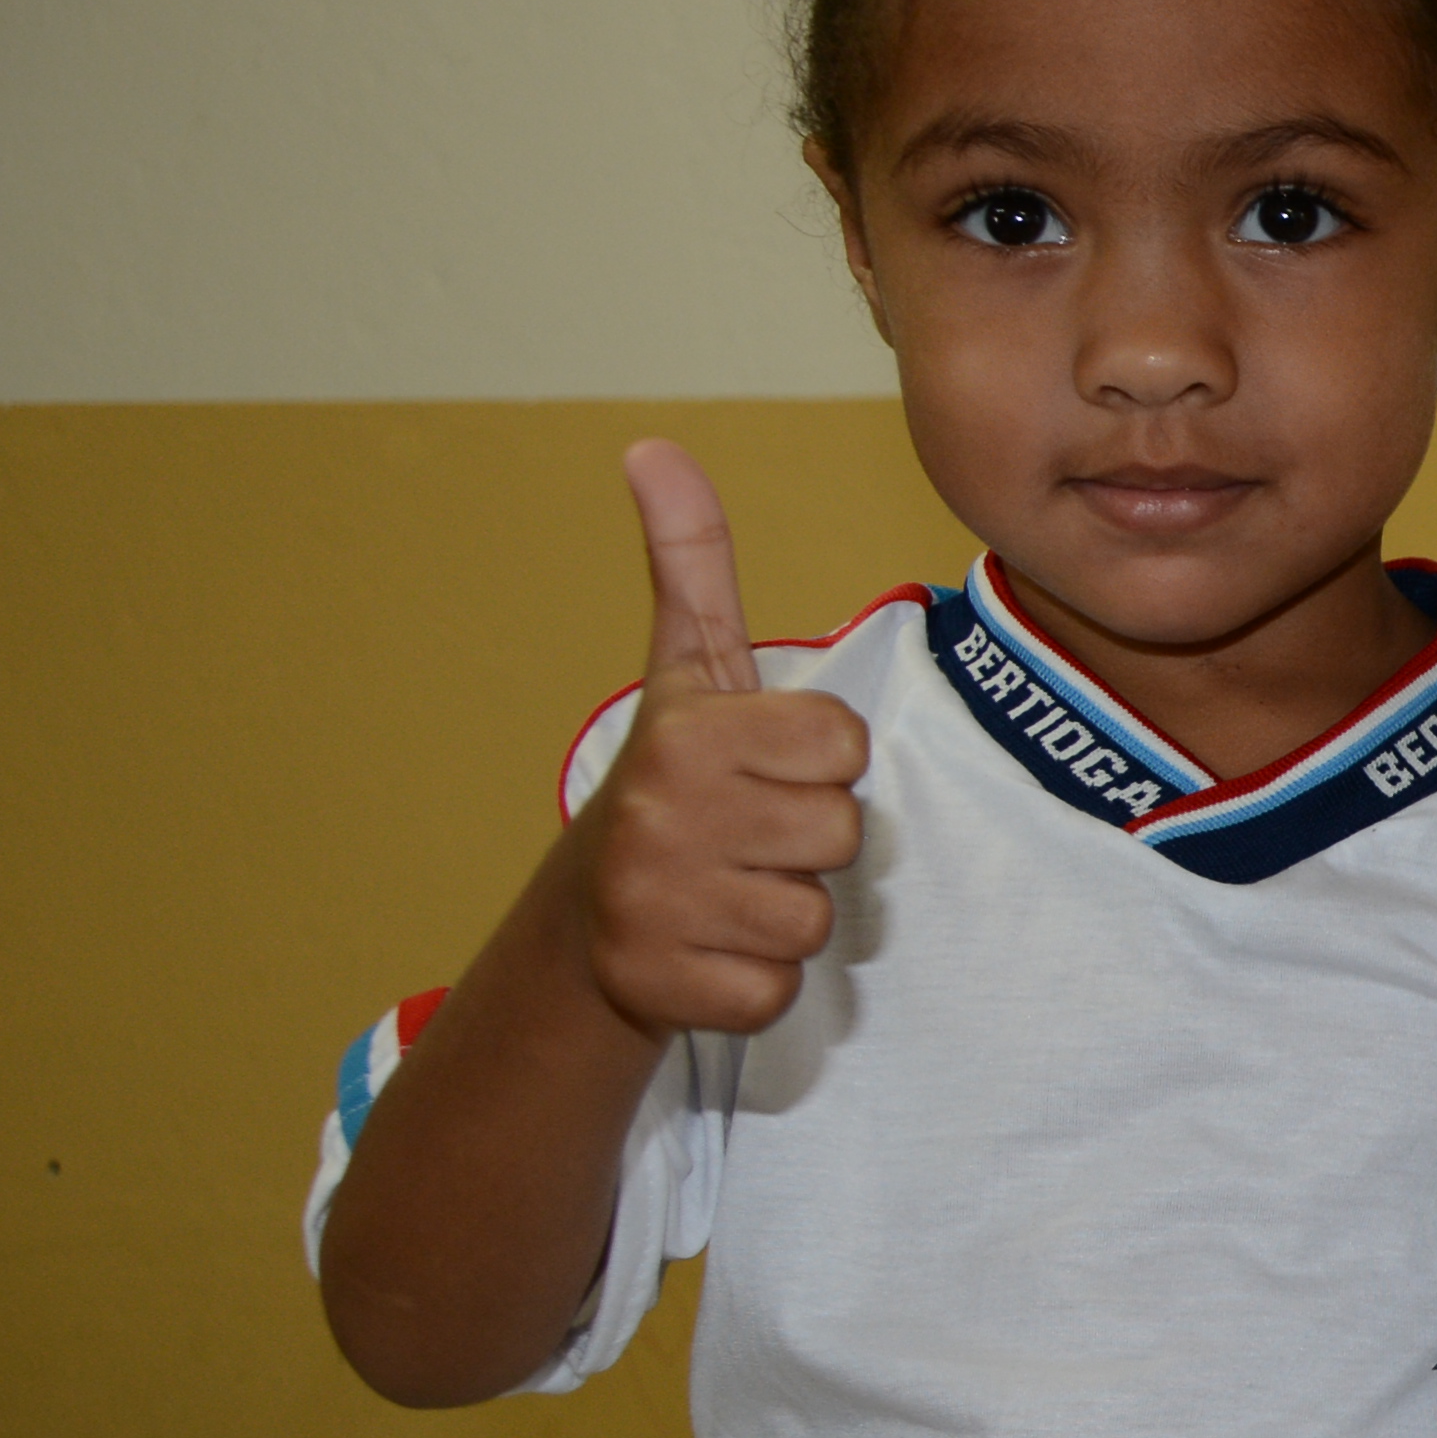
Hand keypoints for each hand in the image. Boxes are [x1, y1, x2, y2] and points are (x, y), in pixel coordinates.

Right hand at [562, 441, 868, 1037]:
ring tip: (727, 887)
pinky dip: (759, 979)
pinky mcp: (673, 990)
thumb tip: (653, 447)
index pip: (845, 748)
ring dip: (785, 911)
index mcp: (690, 737)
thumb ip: (690, 561)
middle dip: (807, 839)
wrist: (590, 912)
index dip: (820, 763)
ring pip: (815, 916)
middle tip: (746, 834)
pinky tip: (711, 946)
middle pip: (841, 834)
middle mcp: (667, 817)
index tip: (764, 767)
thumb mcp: (687, 670)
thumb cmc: (676, 780)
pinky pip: (782, 990)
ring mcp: (663, 907)